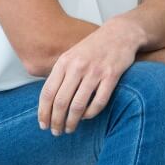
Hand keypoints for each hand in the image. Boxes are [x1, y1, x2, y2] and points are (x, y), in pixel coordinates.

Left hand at [37, 18, 141, 135]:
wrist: (120, 32)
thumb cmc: (94, 47)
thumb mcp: (72, 55)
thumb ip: (60, 74)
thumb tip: (48, 101)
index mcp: (64, 62)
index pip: (48, 93)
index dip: (43, 112)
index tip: (43, 124)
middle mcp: (78, 66)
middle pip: (61, 102)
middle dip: (56, 121)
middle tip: (56, 132)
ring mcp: (95, 71)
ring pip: (78, 105)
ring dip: (72, 122)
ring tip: (70, 129)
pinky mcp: (112, 75)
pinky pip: (99, 102)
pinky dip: (91, 114)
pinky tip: (87, 117)